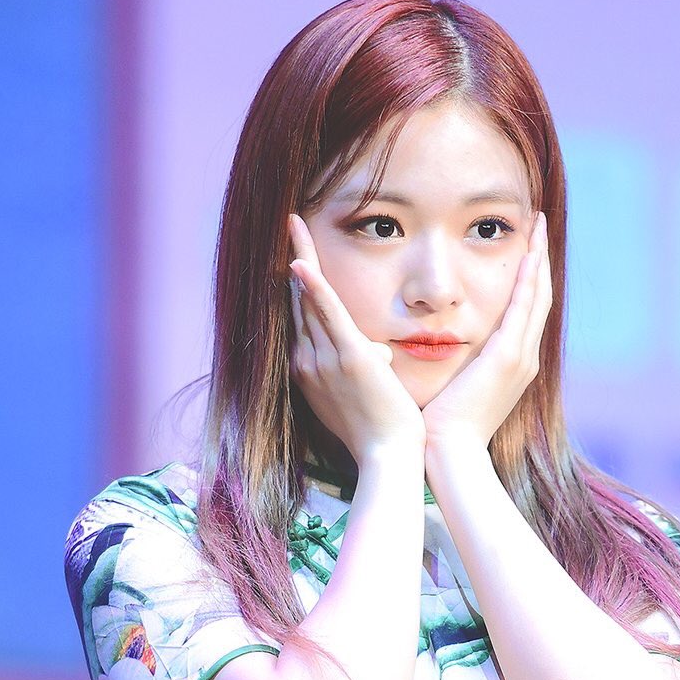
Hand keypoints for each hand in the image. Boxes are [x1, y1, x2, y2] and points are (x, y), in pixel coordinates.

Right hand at [288, 214, 424, 464]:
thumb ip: (364, 367)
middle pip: (300, 301)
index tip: (297, 255)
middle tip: (293, 223)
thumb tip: (379, 353)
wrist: (387, 456)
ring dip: (302, 257)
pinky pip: (327, 315)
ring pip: (310, 300)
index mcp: (309, 370)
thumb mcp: (364, 393)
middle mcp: (309, 362)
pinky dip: (314, 288)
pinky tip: (301, 263)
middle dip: (296, 258)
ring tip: (296, 223)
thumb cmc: (380, 430)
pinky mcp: (348, 358)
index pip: (302, 317)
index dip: (299, 284)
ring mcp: (325, 360)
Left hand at [421, 212, 552, 454]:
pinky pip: (523, 306)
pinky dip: (529, 276)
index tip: (526, 246)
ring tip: (539, 224)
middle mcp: (523, 358)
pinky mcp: (508, 357)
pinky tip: (529, 250)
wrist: (448, 453)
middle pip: (538, 297)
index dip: (528, 277)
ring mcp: (520, 357)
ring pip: (537, 295)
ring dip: (539, 257)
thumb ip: (453, 363)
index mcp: (511, 364)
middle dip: (540, 258)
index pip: (525, 310)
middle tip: (538, 223)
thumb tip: (434, 345)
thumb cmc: (441, 427)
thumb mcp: (453, 387)